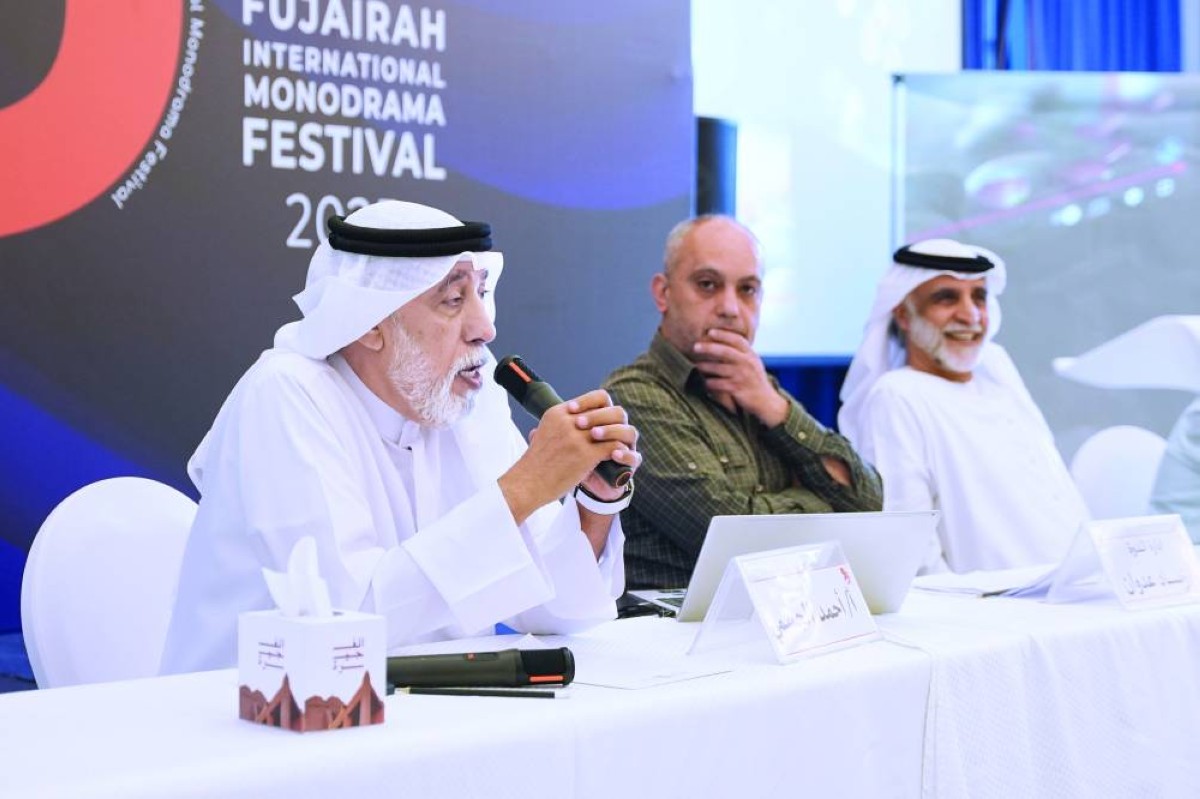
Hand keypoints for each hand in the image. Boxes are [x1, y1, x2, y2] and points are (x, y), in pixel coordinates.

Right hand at [499, 390, 639, 523]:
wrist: (527, 484)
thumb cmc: (535, 463)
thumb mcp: (541, 434)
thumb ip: (557, 425)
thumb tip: (567, 419)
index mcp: (558, 413)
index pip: (594, 399)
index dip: (604, 410)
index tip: (604, 422)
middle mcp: (568, 421)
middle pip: (606, 411)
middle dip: (614, 423)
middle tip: (616, 435)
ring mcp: (578, 437)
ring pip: (612, 428)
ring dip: (618, 436)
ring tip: (620, 445)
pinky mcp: (586, 454)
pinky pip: (613, 446)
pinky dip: (620, 451)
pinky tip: (618, 457)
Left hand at [692, 328, 787, 425]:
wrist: (765, 402)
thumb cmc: (755, 380)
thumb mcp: (753, 363)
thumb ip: (742, 353)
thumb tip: (723, 341)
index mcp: (751, 355)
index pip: (737, 340)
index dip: (723, 335)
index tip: (710, 332)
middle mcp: (748, 363)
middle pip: (725, 351)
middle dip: (709, 348)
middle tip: (695, 346)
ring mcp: (742, 376)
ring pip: (719, 368)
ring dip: (705, 367)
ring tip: (697, 365)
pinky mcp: (737, 389)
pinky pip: (718, 384)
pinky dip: (709, 383)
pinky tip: (705, 382)